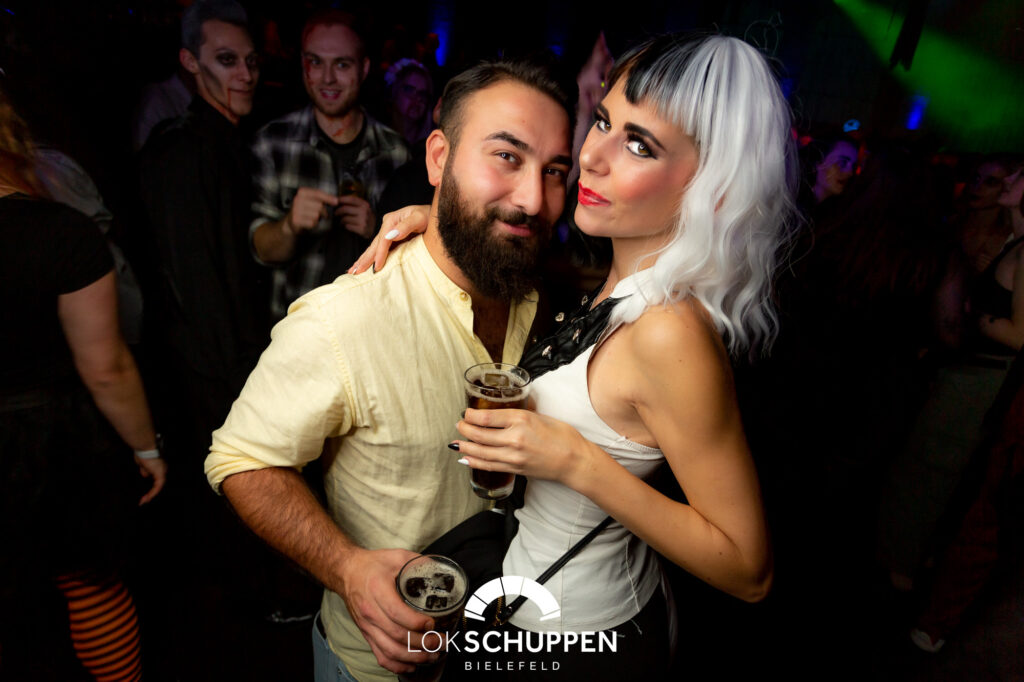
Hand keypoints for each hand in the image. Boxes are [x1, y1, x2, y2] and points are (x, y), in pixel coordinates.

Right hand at [135, 455, 167, 504]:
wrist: (145, 448)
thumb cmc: (143, 453)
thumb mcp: (142, 464)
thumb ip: (145, 470)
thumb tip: (145, 475)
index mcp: (159, 467)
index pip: (156, 479)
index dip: (151, 485)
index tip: (145, 491)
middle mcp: (162, 469)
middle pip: (158, 484)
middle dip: (151, 493)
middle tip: (144, 500)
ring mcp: (162, 472)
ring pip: (158, 487)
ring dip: (151, 495)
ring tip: (143, 501)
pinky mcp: (161, 475)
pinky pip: (158, 487)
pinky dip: (152, 493)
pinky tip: (147, 498)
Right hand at [284, 187, 338, 235]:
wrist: (291, 222)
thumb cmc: (305, 210)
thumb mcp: (311, 200)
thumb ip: (322, 198)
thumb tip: (336, 200)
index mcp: (302, 192)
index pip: (318, 193)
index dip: (328, 198)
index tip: (336, 201)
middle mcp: (297, 200)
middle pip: (319, 206)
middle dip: (322, 211)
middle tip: (318, 213)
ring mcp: (296, 210)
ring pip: (316, 215)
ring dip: (317, 219)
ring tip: (310, 217)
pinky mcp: (296, 220)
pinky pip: (312, 223)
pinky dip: (313, 224)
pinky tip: (308, 222)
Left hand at [336, 194, 375, 238]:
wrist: (374, 229)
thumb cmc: (365, 217)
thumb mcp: (363, 208)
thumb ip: (354, 204)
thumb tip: (338, 200)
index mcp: (365, 204)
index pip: (351, 199)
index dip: (342, 199)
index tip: (336, 201)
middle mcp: (364, 211)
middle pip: (345, 209)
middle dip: (338, 211)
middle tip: (336, 213)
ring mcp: (363, 220)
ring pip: (345, 218)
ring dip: (341, 220)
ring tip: (342, 221)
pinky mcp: (362, 229)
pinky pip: (347, 226)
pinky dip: (345, 226)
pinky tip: (346, 226)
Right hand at [338, 548, 439, 673]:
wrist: (347, 572)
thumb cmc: (373, 565)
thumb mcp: (397, 557)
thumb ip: (419, 563)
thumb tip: (441, 572)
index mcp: (377, 589)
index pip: (397, 613)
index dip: (416, 622)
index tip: (432, 623)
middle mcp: (370, 611)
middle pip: (397, 635)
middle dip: (422, 643)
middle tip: (441, 642)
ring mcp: (367, 625)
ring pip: (390, 650)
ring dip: (413, 657)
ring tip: (432, 655)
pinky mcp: (366, 634)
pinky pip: (380, 655)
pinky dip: (397, 665)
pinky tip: (412, 665)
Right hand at [348, 204, 429, 273]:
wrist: (434, 216)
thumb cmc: (430, 216)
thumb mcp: (420, 218)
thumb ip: (407, 226)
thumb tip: (392, 235)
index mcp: (391, 220)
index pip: (383, 240)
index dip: (379, 254)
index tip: (377, 268)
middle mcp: (387, 225)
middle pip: (374, 245)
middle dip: (364, 259)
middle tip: (354, 272)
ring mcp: (388, 232)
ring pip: (374, 248)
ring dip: (364, 260)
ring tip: (354, 271)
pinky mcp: (391, 238)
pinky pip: (380, 250)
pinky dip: (371, 258)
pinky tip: (365, 265)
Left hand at [453, 407, 596, 486]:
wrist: (573, 460)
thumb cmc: (562, 435)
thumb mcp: (539, 416)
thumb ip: (518, 415)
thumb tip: (500, 414)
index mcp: (521, 420)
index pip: (486, 418)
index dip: (470, 416)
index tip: (466, 413)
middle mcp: (514, 438)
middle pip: (479, 434)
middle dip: (464, 429)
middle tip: (459, 425)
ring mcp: (513, 456)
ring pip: (480, 452)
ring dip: (465, 447)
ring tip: (456, 443)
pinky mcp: (514, 469)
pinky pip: (489, 465)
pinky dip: (474, 462)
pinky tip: (466, 459)